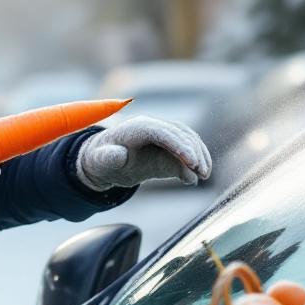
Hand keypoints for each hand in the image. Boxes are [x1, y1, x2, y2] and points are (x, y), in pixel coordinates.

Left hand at [75, 116, 211, 190]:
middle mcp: (154, 127)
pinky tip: (196, 177)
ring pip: (188, 140)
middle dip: (194, 152)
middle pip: (180, 134)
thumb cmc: (101, 159)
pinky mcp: (168, 148)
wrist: (105, 160)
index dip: (179, 145)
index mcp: (138, 127)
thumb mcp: (100, 160)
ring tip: (204, 174)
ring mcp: (163, 136)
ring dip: (199, 155)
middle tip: (202, 172)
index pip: (164, 132)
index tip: (191, 162)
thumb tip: (120, 154)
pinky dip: (195, 161)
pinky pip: (187, 150)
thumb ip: (108, 157)